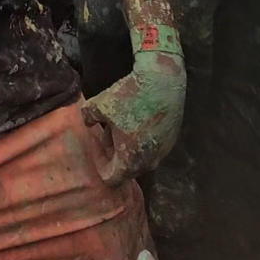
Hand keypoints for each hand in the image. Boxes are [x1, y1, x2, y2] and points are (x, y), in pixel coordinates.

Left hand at [82, 49, 185, 184]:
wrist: (162, 81)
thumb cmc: (129, 96)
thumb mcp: (99, 104)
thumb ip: (88, 117)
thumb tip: (88, 122)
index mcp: (129, 161)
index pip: (110, 178)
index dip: (99, 161)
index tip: (96, 141)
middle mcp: (149, 163)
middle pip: (125, 169)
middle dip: (112, 152)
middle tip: (105, 131)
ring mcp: (162, 152)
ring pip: (140, 158)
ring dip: (127, 145)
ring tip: (120, 122)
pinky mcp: (171, 140)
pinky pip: (151, 147)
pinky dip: (141, 139)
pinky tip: (136, 117)